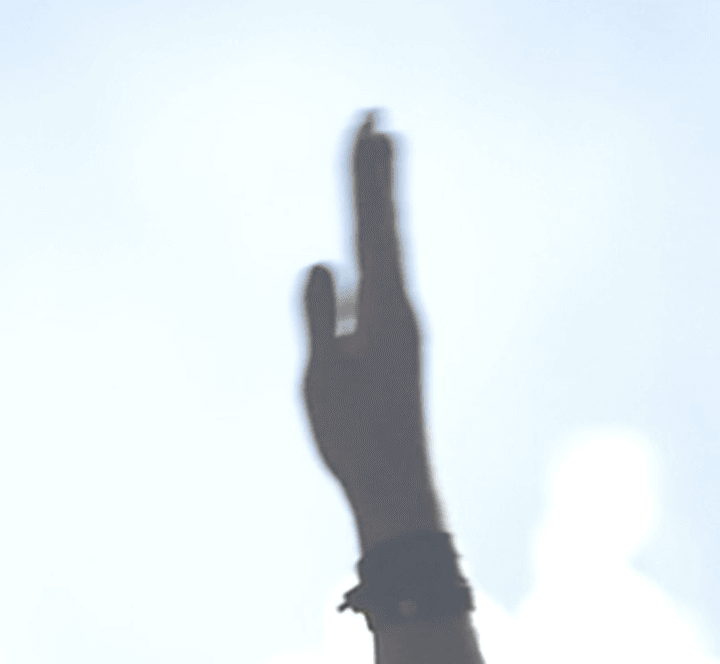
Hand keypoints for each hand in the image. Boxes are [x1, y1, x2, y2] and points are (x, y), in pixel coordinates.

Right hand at [301, 113, 443, 545]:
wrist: (397, 488)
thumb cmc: (357, 439)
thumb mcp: (325, 377)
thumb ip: (320, 318)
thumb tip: (322, 264)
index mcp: (385, 310)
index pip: (374, 225)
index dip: (370, 174)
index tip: (374, 127)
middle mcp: (399, 308)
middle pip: (384, 225)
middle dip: (377, 172)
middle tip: (378, 120)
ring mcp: (398, 325)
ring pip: (384, 248)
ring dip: (377, 201)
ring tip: (378, 158)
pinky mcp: (392, 343)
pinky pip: (378, 277)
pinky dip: (371, 243)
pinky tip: (367, 239)